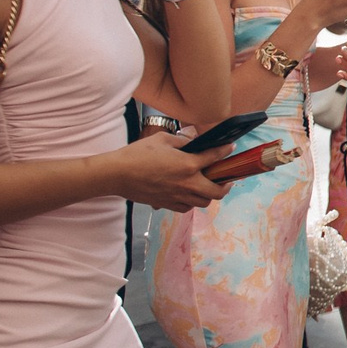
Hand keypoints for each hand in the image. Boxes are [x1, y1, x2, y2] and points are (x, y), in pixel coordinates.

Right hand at [109, 128, 230, 211]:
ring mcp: (177, 196)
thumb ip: (183, 141)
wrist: (116, 174)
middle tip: (226, 179)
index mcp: (188, 165)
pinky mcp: (167, 204)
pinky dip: (192, 202)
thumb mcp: (163, 139)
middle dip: (226, 186)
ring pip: (203, 202)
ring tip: (208, 186)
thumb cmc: (137, 154)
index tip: (229, 148)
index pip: (215, 157)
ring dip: (209, 195)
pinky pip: (187, 208)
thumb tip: (194, 143)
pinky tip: (189, 194)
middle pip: (217, 192)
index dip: (225, 151)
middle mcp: (187, 184)